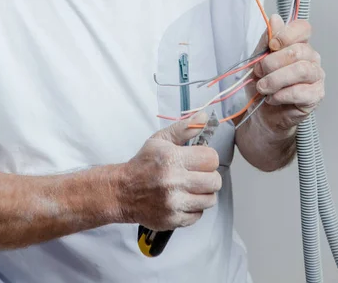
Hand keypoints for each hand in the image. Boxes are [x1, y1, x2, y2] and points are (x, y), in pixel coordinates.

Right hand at [118, 111, 221, 230]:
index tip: (200, 160)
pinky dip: (194, 208)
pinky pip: (199, 215)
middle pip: (215, 181)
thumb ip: (185, 128)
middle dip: (209, 176)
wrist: (122, 191)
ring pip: (210, 199)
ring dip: (203, 193)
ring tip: (191, 187)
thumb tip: (204, 117)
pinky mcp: (173, 220)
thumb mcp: (160, 140)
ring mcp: (174, 203)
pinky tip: (183, 199)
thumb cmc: (143, 163)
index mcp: (173, 158)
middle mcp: (174, 182)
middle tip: (197, 174)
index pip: (211, 159)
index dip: (208, 158)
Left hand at [250, 14, 324, 132]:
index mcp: (298, 44)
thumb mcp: (257, 59)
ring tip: (263, 87)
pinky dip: (281, 95)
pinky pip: (300, 92)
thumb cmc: (263, 84)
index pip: (303, 28)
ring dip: (275, 79)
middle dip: (272, 63)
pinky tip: (272, 98)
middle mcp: (311, 58)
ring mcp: (316, 77)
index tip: (271, 46)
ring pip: (301, 70)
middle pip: (298, 51)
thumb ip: (266, 40)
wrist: (263, 112)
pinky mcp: (316, 96)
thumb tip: (275, 19)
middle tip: (259, 72)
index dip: (287, 34)